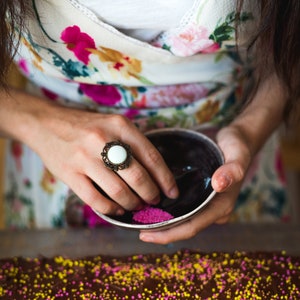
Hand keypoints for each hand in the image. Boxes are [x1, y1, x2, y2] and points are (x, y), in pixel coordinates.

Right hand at [10, 94, 177, 215]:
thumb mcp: (112, 125)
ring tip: (137, 205)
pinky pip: (96, 200)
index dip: (165, 178)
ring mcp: (85, 158)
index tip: (172, 192)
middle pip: (138, 177)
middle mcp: (103, 140)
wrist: (47, 124)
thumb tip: (155, 173)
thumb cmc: (86, 127)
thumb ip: (132, 144)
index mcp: (120, 126)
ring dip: (133, 204)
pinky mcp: (69, 174)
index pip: (152, 156)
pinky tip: (118, 209)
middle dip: (151, 194)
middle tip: (154, 201)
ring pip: (119, 192)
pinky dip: (112, 209)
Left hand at [139, 125, 251, 243]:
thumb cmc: (237, 146)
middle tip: (139, 232)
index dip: (170, 233)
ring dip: (164, 224)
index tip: (146, 234)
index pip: (193, 226)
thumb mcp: (237, 153)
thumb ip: (233, 169)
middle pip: (185, 227)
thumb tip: (219, 183)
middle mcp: (214, 209)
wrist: (238, 141)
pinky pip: (184, 209)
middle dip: (162, 232)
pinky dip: (168, 212)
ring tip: (140, 221)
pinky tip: (152, 207)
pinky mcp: (201, 196)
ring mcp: (208, 204)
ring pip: (183, 220)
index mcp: (222, 205)